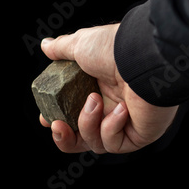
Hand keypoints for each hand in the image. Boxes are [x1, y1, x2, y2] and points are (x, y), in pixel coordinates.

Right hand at [39, 24, 178, 153]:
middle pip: (84, 137)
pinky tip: (120, 110)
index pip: (77, 114)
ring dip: (88, 123)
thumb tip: (46, 45)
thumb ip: (62, 49)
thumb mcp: (81, 44)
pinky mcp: (140, 134)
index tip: (46, 118)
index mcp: (102, 88)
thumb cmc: (115, 48)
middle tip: (56, 124)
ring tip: (95, 101)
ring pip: (96, 143)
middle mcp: (115, 106)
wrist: (142, 56)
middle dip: (65, 136)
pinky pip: (115, 143)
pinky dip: (111, 128)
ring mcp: (128, 122)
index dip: (59, 121)